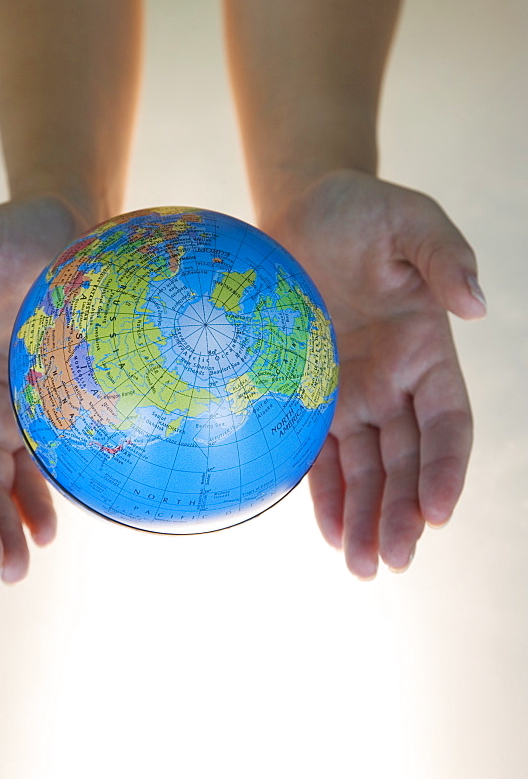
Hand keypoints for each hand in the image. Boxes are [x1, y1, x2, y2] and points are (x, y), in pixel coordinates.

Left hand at [261, 170, 485, 578]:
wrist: (300, 210)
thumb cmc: (360, 211)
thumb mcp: (411, 222)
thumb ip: (446, 259)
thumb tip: (477, 307)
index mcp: (426, 352)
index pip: (448, 425)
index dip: (447, 470)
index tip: (439, 513)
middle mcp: (392, 383)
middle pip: (406, 462)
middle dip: (403, 513)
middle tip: (392, 562)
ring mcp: (350, 395)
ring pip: (366, 471)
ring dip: (367, 519)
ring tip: (363, 567)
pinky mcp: (308, 396)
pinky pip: (320, 455)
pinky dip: (325, 495)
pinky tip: (331, 533)